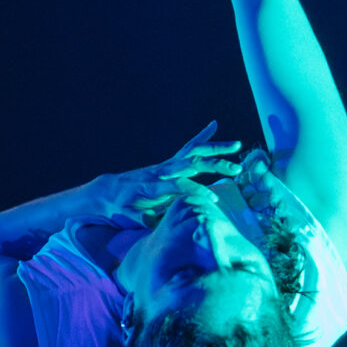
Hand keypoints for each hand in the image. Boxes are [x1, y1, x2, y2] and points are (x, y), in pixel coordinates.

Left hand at [95, 121, 244, 221]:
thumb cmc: (118, 205)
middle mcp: (162, 171)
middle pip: (191, 164)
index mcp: (153, 185)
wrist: (109, 189)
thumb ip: (138, 217)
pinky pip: (188, 148)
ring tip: (237, 145)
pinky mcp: (169, 164)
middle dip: (214, 165)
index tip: (212, 198)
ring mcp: (166, 165)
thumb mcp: (124, 214)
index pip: (178, 185)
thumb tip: (149, 221)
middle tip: (235, 168)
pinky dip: (201, 136)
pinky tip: (214, 124)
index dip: (195, 191)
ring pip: (193, 152)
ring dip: (216, 149)